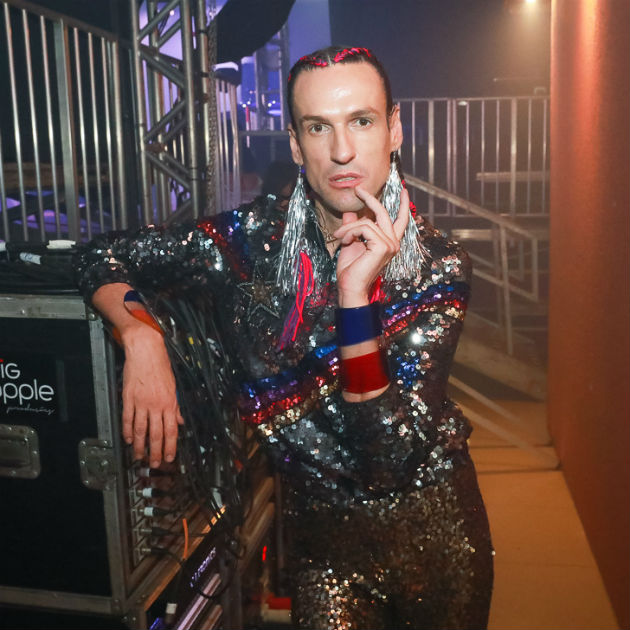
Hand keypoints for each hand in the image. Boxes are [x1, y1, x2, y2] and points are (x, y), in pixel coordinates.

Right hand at [120, 323, 183, 465]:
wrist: (146, 351)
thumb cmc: (160, 366)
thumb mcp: (174, 386)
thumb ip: (176, 406)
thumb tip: (180, 421)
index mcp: (169, 402)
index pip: (171, 430)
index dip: (171, 446)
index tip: (170, 456)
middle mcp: (156, 405)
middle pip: (156, 434)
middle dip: (156, 451)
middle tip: (155, 463)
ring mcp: (141, 402)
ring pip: (140, 429)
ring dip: (140, 446)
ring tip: (139, 456)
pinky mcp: (128, 398)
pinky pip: (127, 418)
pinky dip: (127, 431)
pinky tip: (128, 439)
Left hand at [333, 186, 409, 306]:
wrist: (349, 286)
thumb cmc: (350, 269)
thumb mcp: (351, 242)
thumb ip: (353, 226)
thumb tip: (350, 211)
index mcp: (389, 242)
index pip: (401, 221)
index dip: (404, 205)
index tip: (404, 190)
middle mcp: (393, 243)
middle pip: (384, 213)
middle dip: (371, 199)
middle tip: (358, 189)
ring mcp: (390, 245)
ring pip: (367, 221)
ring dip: (349, 227)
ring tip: (339, 236)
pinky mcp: (382, 246)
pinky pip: (364, 227)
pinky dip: (350, 232)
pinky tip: (344, 241)